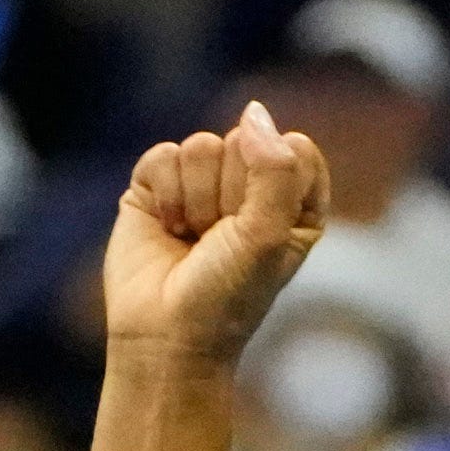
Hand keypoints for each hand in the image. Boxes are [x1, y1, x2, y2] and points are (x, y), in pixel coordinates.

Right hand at [99, 101, 329, 369]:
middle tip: (219, 241)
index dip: (273, 185)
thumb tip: (252, 112)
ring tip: (191, 239)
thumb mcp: (271, 234)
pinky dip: (163, 195)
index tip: (261, 234)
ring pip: (201, 146)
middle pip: (244, 142)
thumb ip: (275, 167)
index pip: (293, 148)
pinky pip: (163, 155)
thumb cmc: (227, 297)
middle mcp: (248, 187)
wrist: (165, 338)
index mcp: (292, 200)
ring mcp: (200, 183)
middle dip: (229, 195)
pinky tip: (166, 229)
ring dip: (194, 201)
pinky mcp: (155, 186)